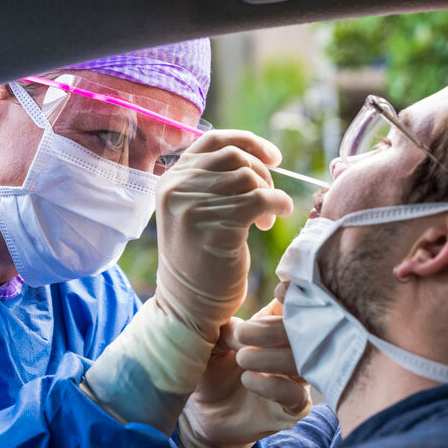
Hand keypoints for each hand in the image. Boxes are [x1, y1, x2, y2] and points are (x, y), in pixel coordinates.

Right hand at [154, 131, 293, 343]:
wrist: (188, 307)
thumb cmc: (200, 262)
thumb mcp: (194, 212)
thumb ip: (210, 183)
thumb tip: (253, 157)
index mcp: (170, 180)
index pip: (214, 140)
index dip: (248, 142)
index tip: (273, 157)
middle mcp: (176, 188)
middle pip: (234, 157)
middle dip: (262, 174)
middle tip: (270, 199)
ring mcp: (192, 206)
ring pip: (248, 177)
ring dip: (269, 193)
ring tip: (267, 219)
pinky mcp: (214, 226)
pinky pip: (259, 198)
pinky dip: (277, 203)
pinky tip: (277, 216)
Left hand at [179, 299, 310, 447]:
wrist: (203, 416)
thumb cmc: (211, 370)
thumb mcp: (212, 343)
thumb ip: (228, 328)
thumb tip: (240, 328)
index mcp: (278, 325)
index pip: (300, 303)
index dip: (296, 294)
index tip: (279, 290)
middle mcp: (294, 350)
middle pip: (306, 331)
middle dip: (274, 330)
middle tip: (241, 335)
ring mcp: (296, 379)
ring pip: (304, 362)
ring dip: (271, 357)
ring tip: (241, 358)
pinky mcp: (292, 408)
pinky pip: (297, 395)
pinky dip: (273, 386)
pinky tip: (248, 380)